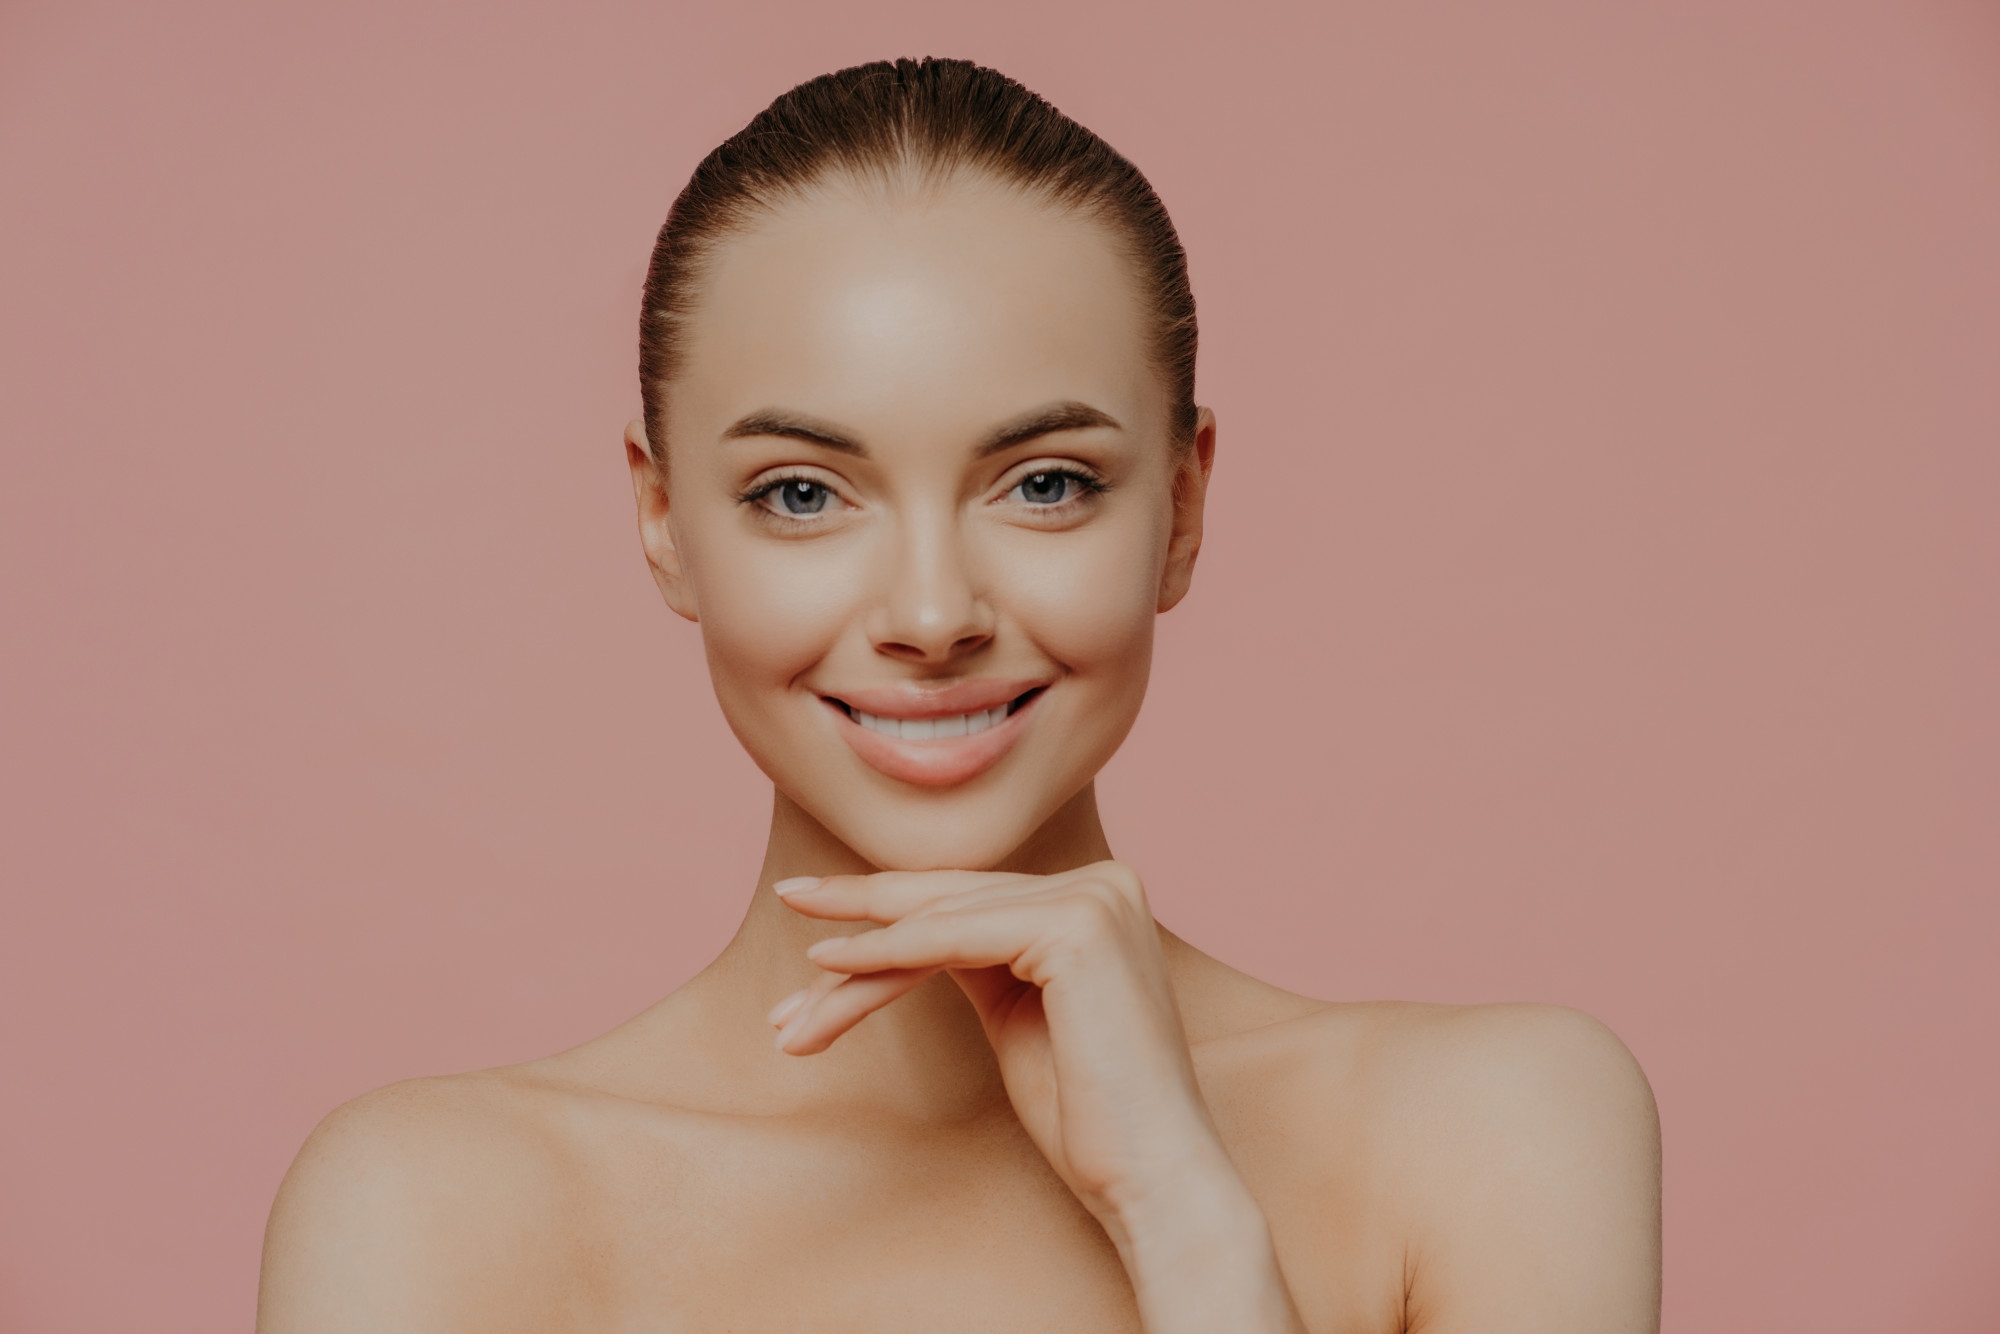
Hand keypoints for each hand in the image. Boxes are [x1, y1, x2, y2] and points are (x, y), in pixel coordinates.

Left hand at [768, 863, 1307, 1332]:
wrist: (1152, 1178)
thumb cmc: (1088, 1116)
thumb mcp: (1017, 1012)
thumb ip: (974, 957)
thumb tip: (891, 932)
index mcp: (1098, 895)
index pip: (973, 897)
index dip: (891, 910)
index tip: (818, 925)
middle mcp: (1104, 882)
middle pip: (951, 901)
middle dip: (862, 921)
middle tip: (787, 903)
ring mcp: (1095, 899)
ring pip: (940, 923)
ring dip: (856, 963)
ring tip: (794, 1006)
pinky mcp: (1076, 928)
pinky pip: (952, 940)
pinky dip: (884, 954)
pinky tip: (829, 963)